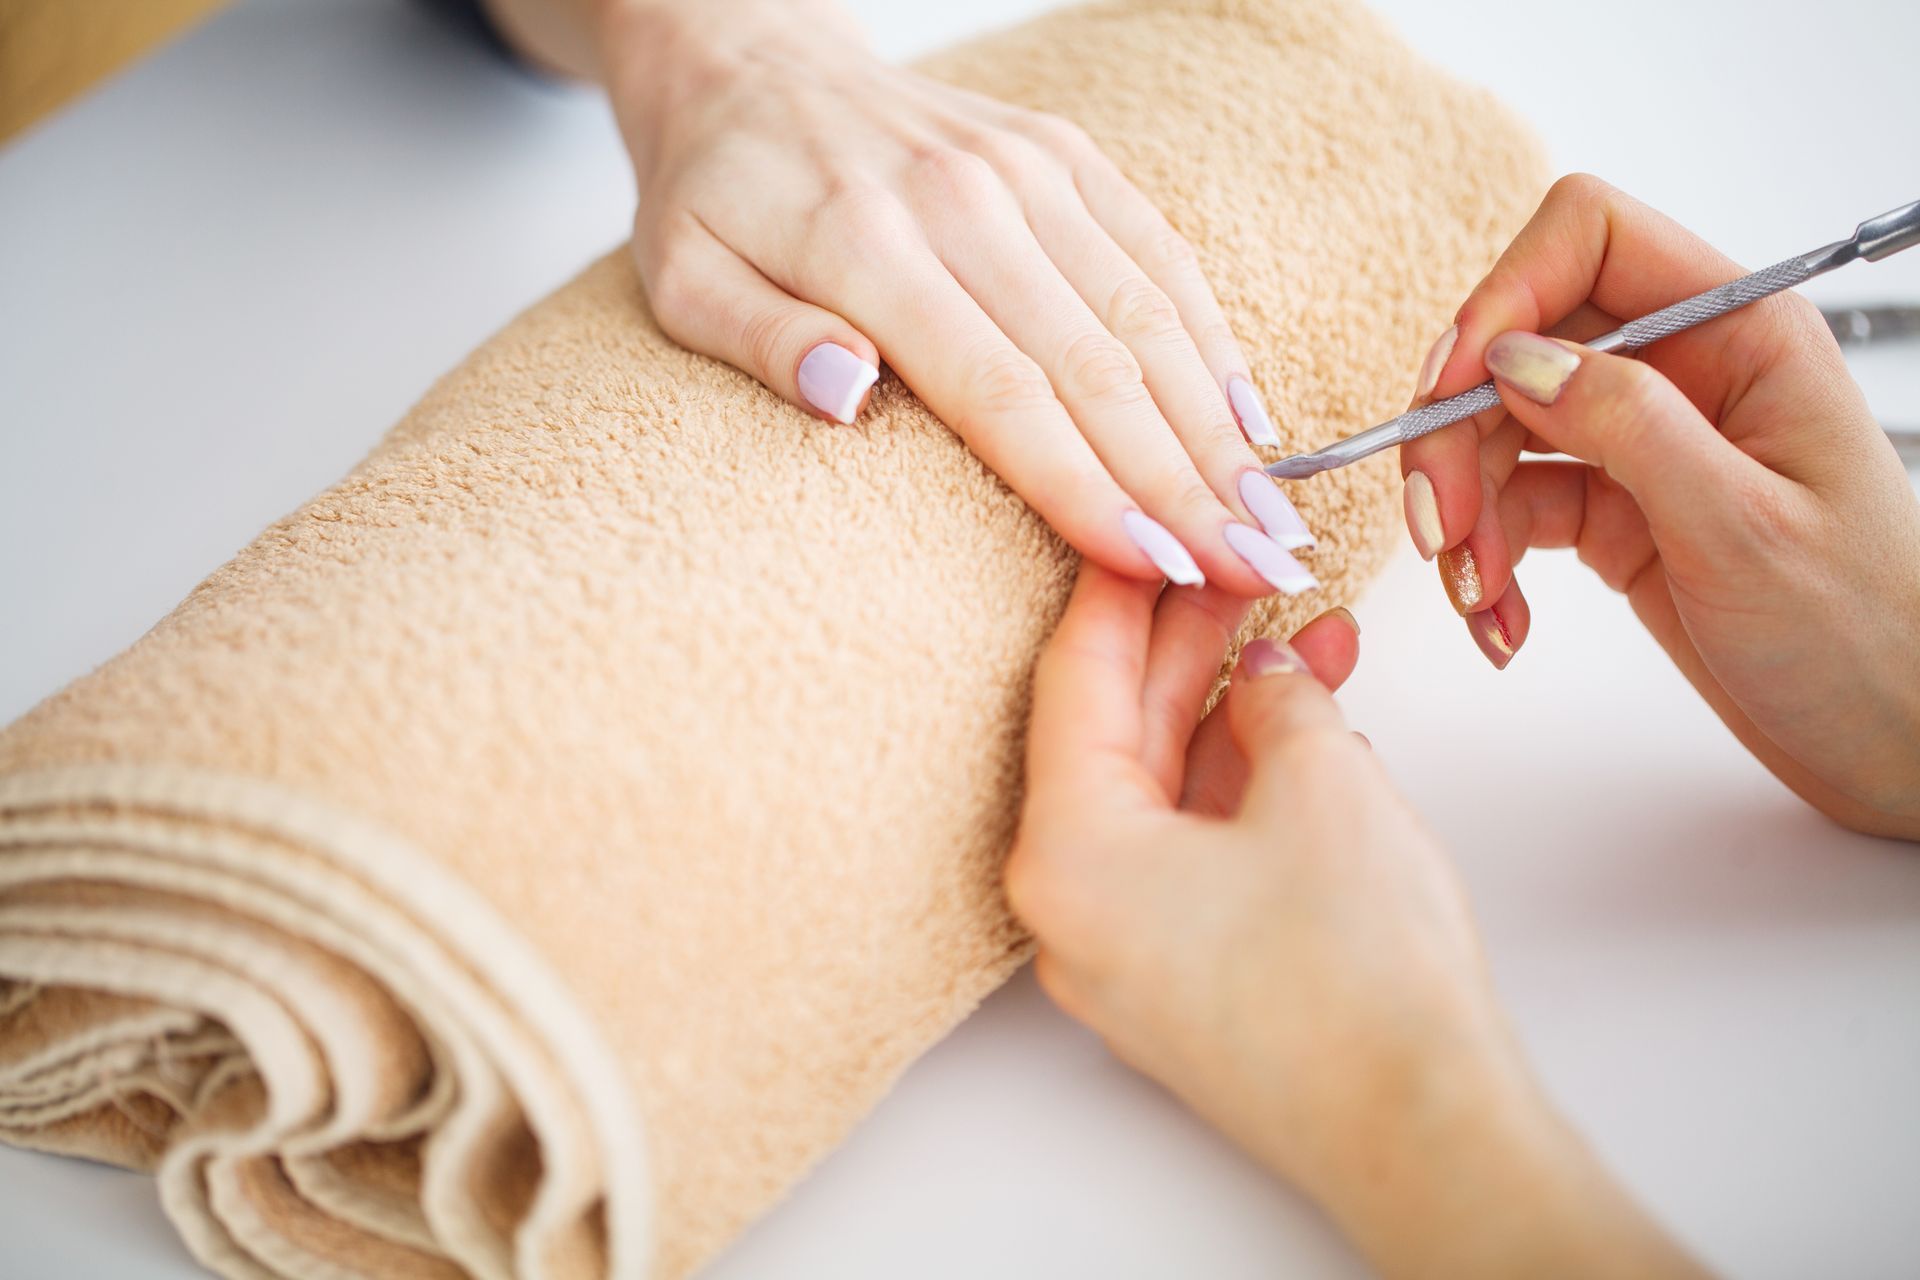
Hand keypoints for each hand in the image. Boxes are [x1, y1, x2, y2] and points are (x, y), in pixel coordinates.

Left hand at [587, 0, 1316, 596]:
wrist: (754, 62)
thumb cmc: (717, 197)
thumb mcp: (685, 279)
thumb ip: (762, 339)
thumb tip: (845, 398)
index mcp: (868, 244)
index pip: (1002, 392)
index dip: (1087, 489)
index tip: (1162, 569)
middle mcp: (967, 200)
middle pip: (1100, 365)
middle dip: (1188, 483)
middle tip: (1259, 574)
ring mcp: (1028, 169)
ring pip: (1149, 314)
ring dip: (1220, 430)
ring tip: (1276, 522)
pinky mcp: (1067, 154)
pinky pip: (1158, 253)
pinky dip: (1213, 343)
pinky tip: (1252, 425)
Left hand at [1007, 564, 1704, 1278]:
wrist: (1424, 1134)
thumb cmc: (1360, 980)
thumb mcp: (1324, 784)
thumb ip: (1280, 698)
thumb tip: (1269, 670)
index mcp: (1067, 851)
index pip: (1074, 678)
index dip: (1123, 587)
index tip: (1158, 524)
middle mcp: (1070, 907)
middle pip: (1114, 734)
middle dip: (1189, 645)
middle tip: (1241, 566)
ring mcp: (1122, 951)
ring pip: (1163, 791)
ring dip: (1234, 711)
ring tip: (1310, 637)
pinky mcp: (1180, 978)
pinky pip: (1192, 850)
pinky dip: (1244, 785)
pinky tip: (1311, 729)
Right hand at [1399, 176, 1919, 838]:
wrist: (1894, 737)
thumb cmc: (1866, 633)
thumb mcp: (1743, 526)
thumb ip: (1629, 424)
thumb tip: (1514, 357)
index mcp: (1741, 335)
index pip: (1589, 240)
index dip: (1503, 298)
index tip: (1449, 391)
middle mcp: (1686, 372)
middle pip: (1519, 346)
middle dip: (1459, 434)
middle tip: (1442, 525)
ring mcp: (1646, 443)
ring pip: (1502, 433)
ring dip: (1466, 514)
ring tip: (1477, 595)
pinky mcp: (1617, 513)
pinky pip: (1516, 508)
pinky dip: (1488, 564)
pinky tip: (1504, 619)